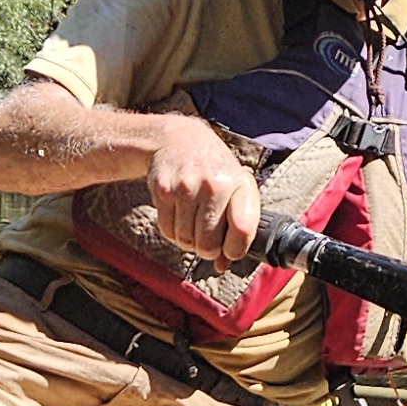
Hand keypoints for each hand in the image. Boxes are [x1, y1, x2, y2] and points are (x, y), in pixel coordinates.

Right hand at [147, 116, 258, 264]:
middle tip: (206, 238)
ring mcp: (186, 187)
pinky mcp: (163, 190)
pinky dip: (173, 232)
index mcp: (240, 185)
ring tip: (192, 222)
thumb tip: (223, 266)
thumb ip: (236, 227)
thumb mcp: (234, 188)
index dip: (235, 250)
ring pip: (186, 242)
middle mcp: (214, 185)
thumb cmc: (213, 170)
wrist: (178, 140)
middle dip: (208, 250)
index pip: (243, 230)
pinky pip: (167, 231)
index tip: (230, 249)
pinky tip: (179, 216)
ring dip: (189, 241)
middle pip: (209, 245)